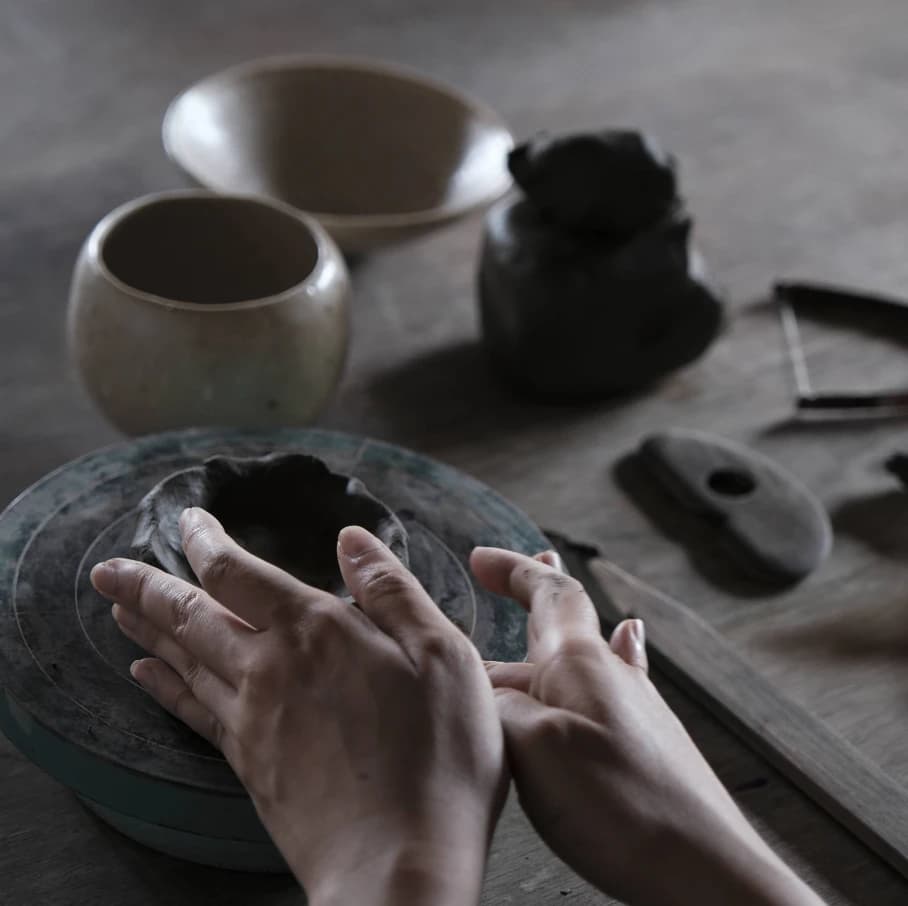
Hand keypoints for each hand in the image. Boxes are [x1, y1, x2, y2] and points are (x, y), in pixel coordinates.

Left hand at [91, 509, 506, 905]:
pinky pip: (191, 712)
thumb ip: (391, 590)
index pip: (238, 573)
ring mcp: (252, 720)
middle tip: (106, 571)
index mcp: (316, 630)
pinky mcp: (249, 765)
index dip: (204, 542)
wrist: (398, 866)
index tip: (185, 521)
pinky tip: (144, 676)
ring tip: (118, 610)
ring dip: (148, 631)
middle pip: (191, 616)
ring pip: (183, 662)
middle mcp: (270, 668)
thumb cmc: (437, 756)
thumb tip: (352, 538)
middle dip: (145, 587)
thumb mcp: (443, 654)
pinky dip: (163, 688)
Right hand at [472, 547, 825, 905]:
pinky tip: (628, 640)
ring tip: (549, 588)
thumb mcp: (534, 749)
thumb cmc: (622, 806)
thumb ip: (501, 708)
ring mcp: (634, 708)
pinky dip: (609, 653)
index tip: (480, 558)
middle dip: (529, 591)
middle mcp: (610, 675)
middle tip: (503, 572)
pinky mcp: (646, 744)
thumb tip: (484, 691)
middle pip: (563, 618)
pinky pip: (617, 681)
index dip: (511, 571)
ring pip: (585, 650)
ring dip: (555, 625)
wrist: (704, 867)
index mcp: (579, 663)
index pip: (546, 594)